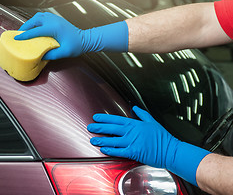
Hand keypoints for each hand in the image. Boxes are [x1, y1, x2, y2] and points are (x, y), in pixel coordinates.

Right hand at [15, 12, 128, 59]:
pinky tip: (35, 26)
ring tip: (25, 29)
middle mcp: (53, 21)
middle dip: (25, 26)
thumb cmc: (76, 46)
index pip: (35, 31)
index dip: (25, 35)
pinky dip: (36, 20)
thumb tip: (40, 57)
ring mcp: (55, 18)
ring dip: (30, 22)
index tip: (17, 38)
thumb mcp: (64, 52)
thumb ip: (51, 55)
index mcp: (53, 28)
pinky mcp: (57, 19)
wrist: (86, 39)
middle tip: (19, 34)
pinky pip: (43, 16)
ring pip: (38, 16)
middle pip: (34, 20)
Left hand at [87, 106, 209, 185]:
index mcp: (135, 124)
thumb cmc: (163, 138)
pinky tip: (103, 149)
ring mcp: (132, 142)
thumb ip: (141, 114)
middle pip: (111, 128)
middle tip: (90, 127)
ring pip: (113, 140)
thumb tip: (134, 107)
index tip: (96, 117)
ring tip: (93, 139)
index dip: (104, 118)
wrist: (171, 150)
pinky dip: (110, 150)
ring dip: (101, 140)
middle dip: (99, 128)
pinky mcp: (134, 153)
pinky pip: (119, 151)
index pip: (116, 119)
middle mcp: (132, 132)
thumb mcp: (152, 121)